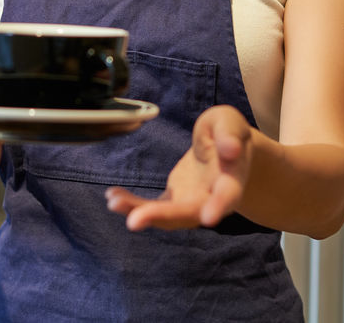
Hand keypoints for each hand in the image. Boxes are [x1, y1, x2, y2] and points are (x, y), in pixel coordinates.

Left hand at [105, 105, 251, 230]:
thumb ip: (229, 132)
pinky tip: (112, 196)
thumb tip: (230, 149)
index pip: (228, 195)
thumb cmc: (226, 131)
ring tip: (114, 202)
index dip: (219, 206)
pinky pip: (154, 208)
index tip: (208, 218)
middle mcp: (211, 199)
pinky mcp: (175, 200)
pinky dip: (133, 205)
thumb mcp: (229, 122)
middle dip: (161, 216)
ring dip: (140, 212)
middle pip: (189, 213)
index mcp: (231, 179)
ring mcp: (191, 203)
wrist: (224, 148)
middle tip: (134, 221)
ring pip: (167, 216)